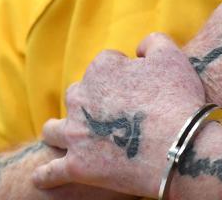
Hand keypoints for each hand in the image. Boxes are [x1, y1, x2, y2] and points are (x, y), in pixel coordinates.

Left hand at [33, 34, 203, 197]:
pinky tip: (42, 178)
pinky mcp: (77, 166)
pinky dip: (46, 175)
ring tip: (66, 138)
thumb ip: (152, 43)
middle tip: (107, 117)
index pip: (104, 65)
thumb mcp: (172, 57)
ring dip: (59, 132)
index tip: (134, 89)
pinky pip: (51, 172)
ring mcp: (76, 133)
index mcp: (102, 68)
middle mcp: (81, 96)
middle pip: (77, 95)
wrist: (180, 147)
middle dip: (88, 103)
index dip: (121, 75)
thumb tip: (139, 48)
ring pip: (55, 130)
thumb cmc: (179, 101)